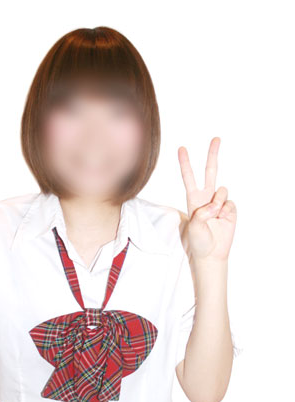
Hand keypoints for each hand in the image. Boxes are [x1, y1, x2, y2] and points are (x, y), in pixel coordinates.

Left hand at [178, 137, 236, 260]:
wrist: (212, 253)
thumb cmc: (199, 241)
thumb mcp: (194, 227)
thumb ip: (203, 213)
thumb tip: (217, 204)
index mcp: (193, 199)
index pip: (189, 177)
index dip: (185, 163)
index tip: (181, 149)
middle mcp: (206, 197)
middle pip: (210, 171)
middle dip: (212, 154)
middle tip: (216, 138)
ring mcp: (219, 202)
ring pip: (221, 190)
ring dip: (218, 203)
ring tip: (214, 217)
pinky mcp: (230, 208)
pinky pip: (230, 203)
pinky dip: (226, 212)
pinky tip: (223, 221)